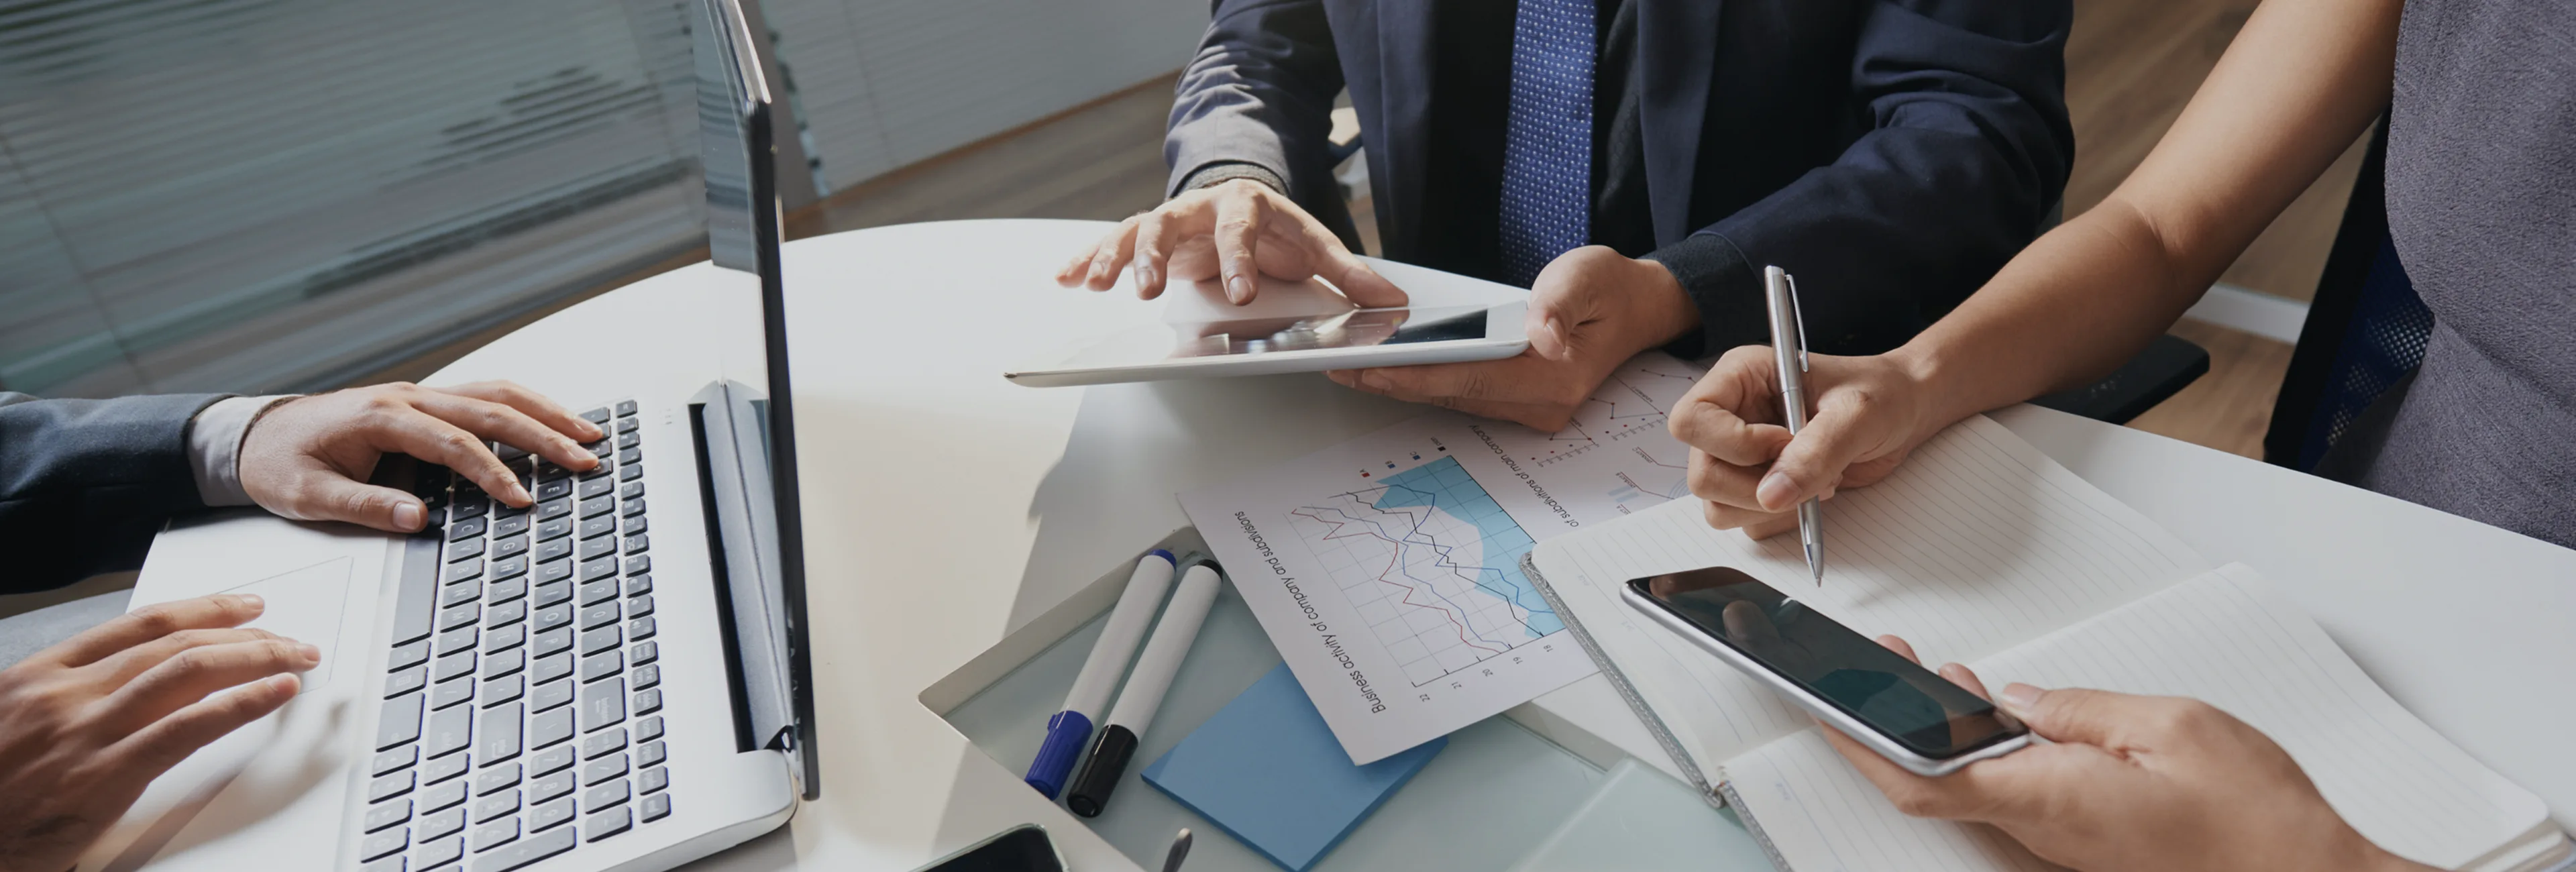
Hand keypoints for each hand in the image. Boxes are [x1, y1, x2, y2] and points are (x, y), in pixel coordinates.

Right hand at [0, 594, 317, 871]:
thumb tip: (132, 685)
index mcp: (41, 676)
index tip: (243, 607)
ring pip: (187, 672)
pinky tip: (275, 693)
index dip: (203, 609)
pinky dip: (241, 705)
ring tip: (295, 657)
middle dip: (242, 636)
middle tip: (287, 638)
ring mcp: (85, 733)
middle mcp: (65, 694)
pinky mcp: (103, 776)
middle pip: (174, 643)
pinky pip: (187, 728)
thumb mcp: (16, 723)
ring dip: (254, 659)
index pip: (139, 625)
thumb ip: (70, 699)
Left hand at [240, 381, 602, 532]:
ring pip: (496, 392)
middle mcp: (408, 397)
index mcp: (381, 417)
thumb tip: (417, 518)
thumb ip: (363, 505)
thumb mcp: (307, 494)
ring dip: (546, 412)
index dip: (493, 472)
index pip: (454, 443)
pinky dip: (526, 406)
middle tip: (585, 459)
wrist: (256, 433)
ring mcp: (420, 395)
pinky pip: (485, 396)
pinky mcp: (426, 402)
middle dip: (544, 434)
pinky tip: (552, 421)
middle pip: (491, 407)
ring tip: (588, 433)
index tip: (522, 500)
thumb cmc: (280, 462)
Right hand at [1054, 178, 1404, 306]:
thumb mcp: (1316, 248)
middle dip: (1159, 257)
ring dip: (1114, 258)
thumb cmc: (1278, 233)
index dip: (1238, 261)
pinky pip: (1110, 244)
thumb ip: (1349, 274)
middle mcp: (1201, 208)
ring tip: (1095, 284)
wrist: (1244, 204)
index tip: (1241, 295)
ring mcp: (1170, 222)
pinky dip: (1085, 259)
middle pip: (1173, 225)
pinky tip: (1065, 278)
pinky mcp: (1146, 238)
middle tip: (1152, 292)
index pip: (1240, 229)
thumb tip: (1393, 300)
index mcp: (1247, 206)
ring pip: (1135, 231)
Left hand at [1328, 246, 1696, 430]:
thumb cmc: (1610, 288)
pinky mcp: (1519, 402)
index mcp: (1555, 378)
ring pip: (1452, 399)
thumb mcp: (1586, 278)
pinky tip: (1391, 367)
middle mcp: (1541, 406)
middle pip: (1451, 396)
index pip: (1469, 380)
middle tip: (1339, 367)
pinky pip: (1462, 393)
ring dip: (1402, 385)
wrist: (1637, 307)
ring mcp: (1530, 409)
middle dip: (1393, 383)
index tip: (1370, 368)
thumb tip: (1541, 336)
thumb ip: (1559, 304)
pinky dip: (1425, 380)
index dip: (1416, 375)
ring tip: (1351, 367)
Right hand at [1668, 346, 1941, 537]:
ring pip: (1718, 506)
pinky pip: (1747, 522)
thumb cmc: (1881, 394)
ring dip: (1772, 507)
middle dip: (1755, 487)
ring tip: (1818, 480)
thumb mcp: (1857, 412)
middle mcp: (1730, 417)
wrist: (1903, 412)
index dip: (1733, 443)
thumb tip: (1771, 495)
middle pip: (1701, 474)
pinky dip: (1783, 518)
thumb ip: (1816, 450)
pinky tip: (1815, 490)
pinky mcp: (1756, 487)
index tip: (1784, 442)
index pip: (1692, 420)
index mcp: (1739, 378)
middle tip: (1808, 474)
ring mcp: (1739, 457)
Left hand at [1822, 635, 2427, 871]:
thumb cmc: (2255, 819)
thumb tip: (2023, 698)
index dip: (1859, 742)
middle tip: (1868, 665)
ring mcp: (2064, 838)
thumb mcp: (2170, 725)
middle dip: (1890, 721)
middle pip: (1936, 780)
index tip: (1820, 705)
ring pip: (1975, 783)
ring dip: (1942, 730)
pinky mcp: (2086, 839)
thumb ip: (2082, 708)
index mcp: (2050, 798)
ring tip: (1919, 670)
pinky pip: (2017, 792)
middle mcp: (2045, 828)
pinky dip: (1990, 749)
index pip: (1921, 776)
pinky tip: (1993, 710)